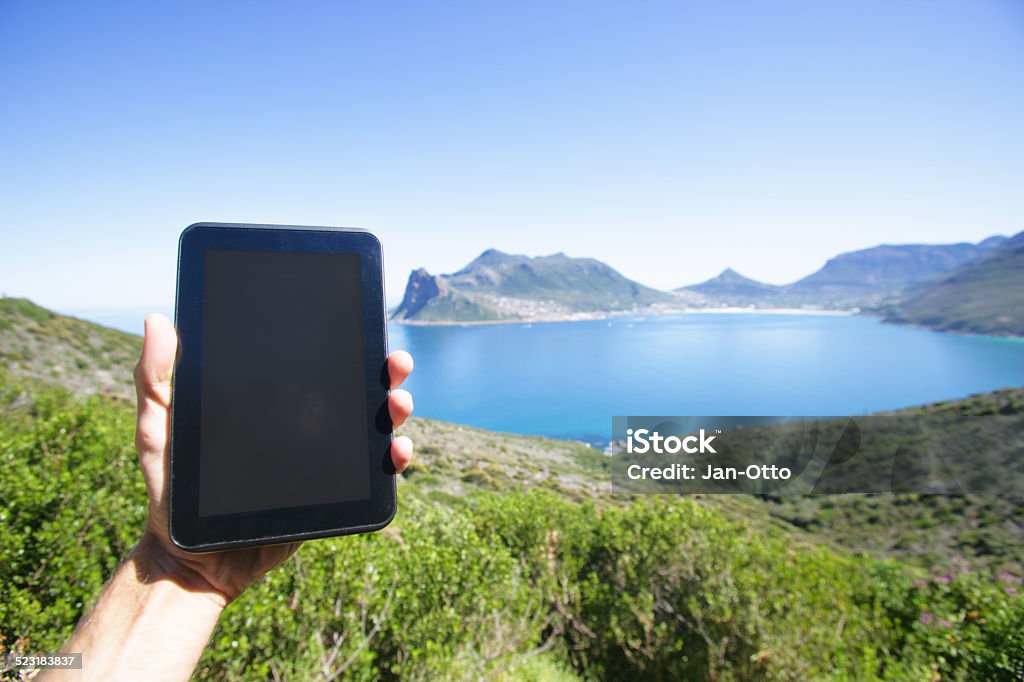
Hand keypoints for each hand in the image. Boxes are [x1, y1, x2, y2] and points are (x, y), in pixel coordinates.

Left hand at [131, 314, 414, 605]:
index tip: (361, 324)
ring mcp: (321, 459)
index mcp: (269, 404)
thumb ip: (156, 378)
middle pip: (353, 390)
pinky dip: (392, 460)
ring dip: (394, 410)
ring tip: (398, 403)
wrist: (190, 558)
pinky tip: (397, 450)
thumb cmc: (169, 490)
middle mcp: (301, 427)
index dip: (344, 343)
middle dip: (383, 372)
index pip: (314, 366)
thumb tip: (155, 320)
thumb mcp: (158, 428)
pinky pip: (371, 475)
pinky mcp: (331, 494)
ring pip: (370, 426)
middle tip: (394, 362)